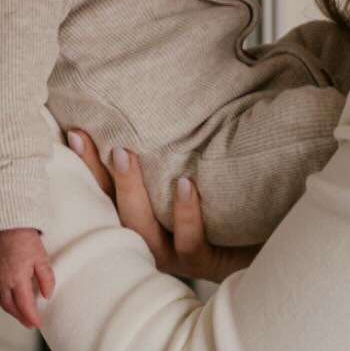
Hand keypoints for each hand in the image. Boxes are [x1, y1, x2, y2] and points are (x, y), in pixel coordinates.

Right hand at [0, 227, 55, 328]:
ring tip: (21, 316)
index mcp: (17, 279)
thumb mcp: (41, 259)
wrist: (6, 226)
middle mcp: (3, 281)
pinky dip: (1, 302)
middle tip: (31, 323)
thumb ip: (46, 279)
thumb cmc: (25, 240)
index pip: (24, 306)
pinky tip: (8, 303)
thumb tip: (47, 296)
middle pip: (12, 307)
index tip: (38, 324)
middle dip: (22, 317)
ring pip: (2, 302)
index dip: (31, 317)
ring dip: (12, 312)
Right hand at [65, 130, 259, 283]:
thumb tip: (167, 87)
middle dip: (95, 173)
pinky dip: (186, 213)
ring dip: (130, 190)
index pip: (104, 191)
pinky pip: (190, 242)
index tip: (71, 131)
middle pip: (111, 208)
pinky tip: (186, 184)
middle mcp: (151, 240)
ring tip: (125, 155)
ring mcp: (175, 256)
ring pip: (142, 229)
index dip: (85, 164)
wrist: (278, 245)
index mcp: (145, 219)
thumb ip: (181, 148)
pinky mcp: (206, 263)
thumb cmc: (233, 203)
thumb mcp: (200, 171)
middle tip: (84, 136)